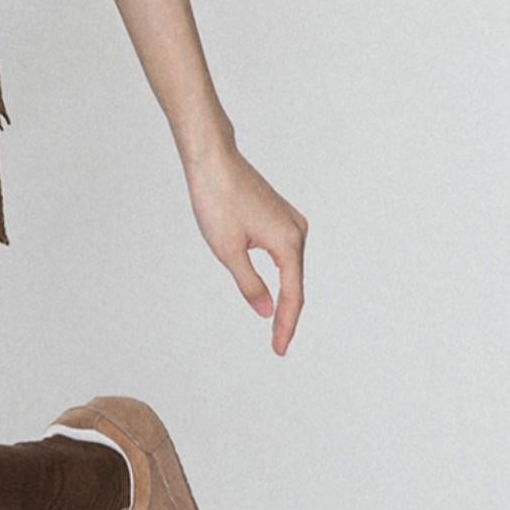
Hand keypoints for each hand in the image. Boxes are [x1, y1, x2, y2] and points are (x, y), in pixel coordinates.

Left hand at [182, 139, 307, 353]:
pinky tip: (275, 290)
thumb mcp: (228, 250)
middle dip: (287, 315)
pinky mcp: (281, 216)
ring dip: (285, 296)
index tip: (278, 349)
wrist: (213, 160)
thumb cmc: (217, 199)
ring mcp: (291, 222)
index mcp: (288, 242)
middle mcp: (297, 231)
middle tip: (278, 345)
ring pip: (291, 269)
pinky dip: (282, 276)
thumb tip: (267, 311)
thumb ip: (250, 285)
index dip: (285, 326)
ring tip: (277, 325)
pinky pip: (285, 255)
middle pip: (295, 283)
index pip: (292, 295)